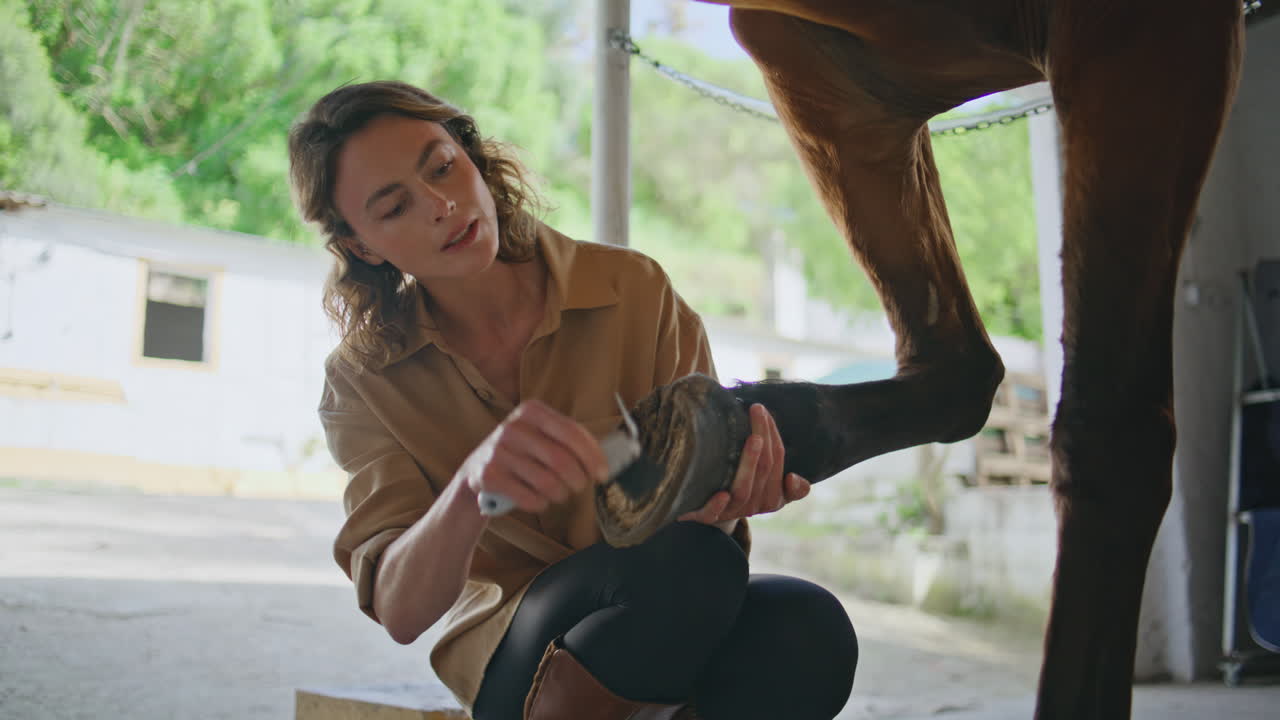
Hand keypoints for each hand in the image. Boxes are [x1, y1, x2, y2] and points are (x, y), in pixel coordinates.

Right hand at [457, 400, 609, 514]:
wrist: (477, 472)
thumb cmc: (522, 455)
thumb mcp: (541, 437)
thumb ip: (571, 442)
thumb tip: (607, 460)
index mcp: (532, 411)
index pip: (572, 432)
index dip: (592, 456)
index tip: (603, 474)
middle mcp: (512, 427)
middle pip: (562, 460)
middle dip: (578, 480)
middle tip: (579, 487)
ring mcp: (498, 451)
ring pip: (547, 482)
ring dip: (560, 494)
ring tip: (558, 494)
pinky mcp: (488, 476)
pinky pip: (529, 498)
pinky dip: (540, 504)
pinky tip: (538, 500)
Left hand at [679, 403, 810, 526]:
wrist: (705, 514)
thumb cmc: (740, 491)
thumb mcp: (767, 489)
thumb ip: (789, 487)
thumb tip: (794, 478)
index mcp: (771, 497)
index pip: (776, 462)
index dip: (773, 436)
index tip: (765, 411)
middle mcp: (753, 506)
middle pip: (764, 470)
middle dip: (764, 437)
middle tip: (757, 409)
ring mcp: (729, 512)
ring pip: (743, 491)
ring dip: (750, 464)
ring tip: (753, 438)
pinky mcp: (705, 518)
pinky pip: (712, 514)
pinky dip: (717, 505)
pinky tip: (721, 494)